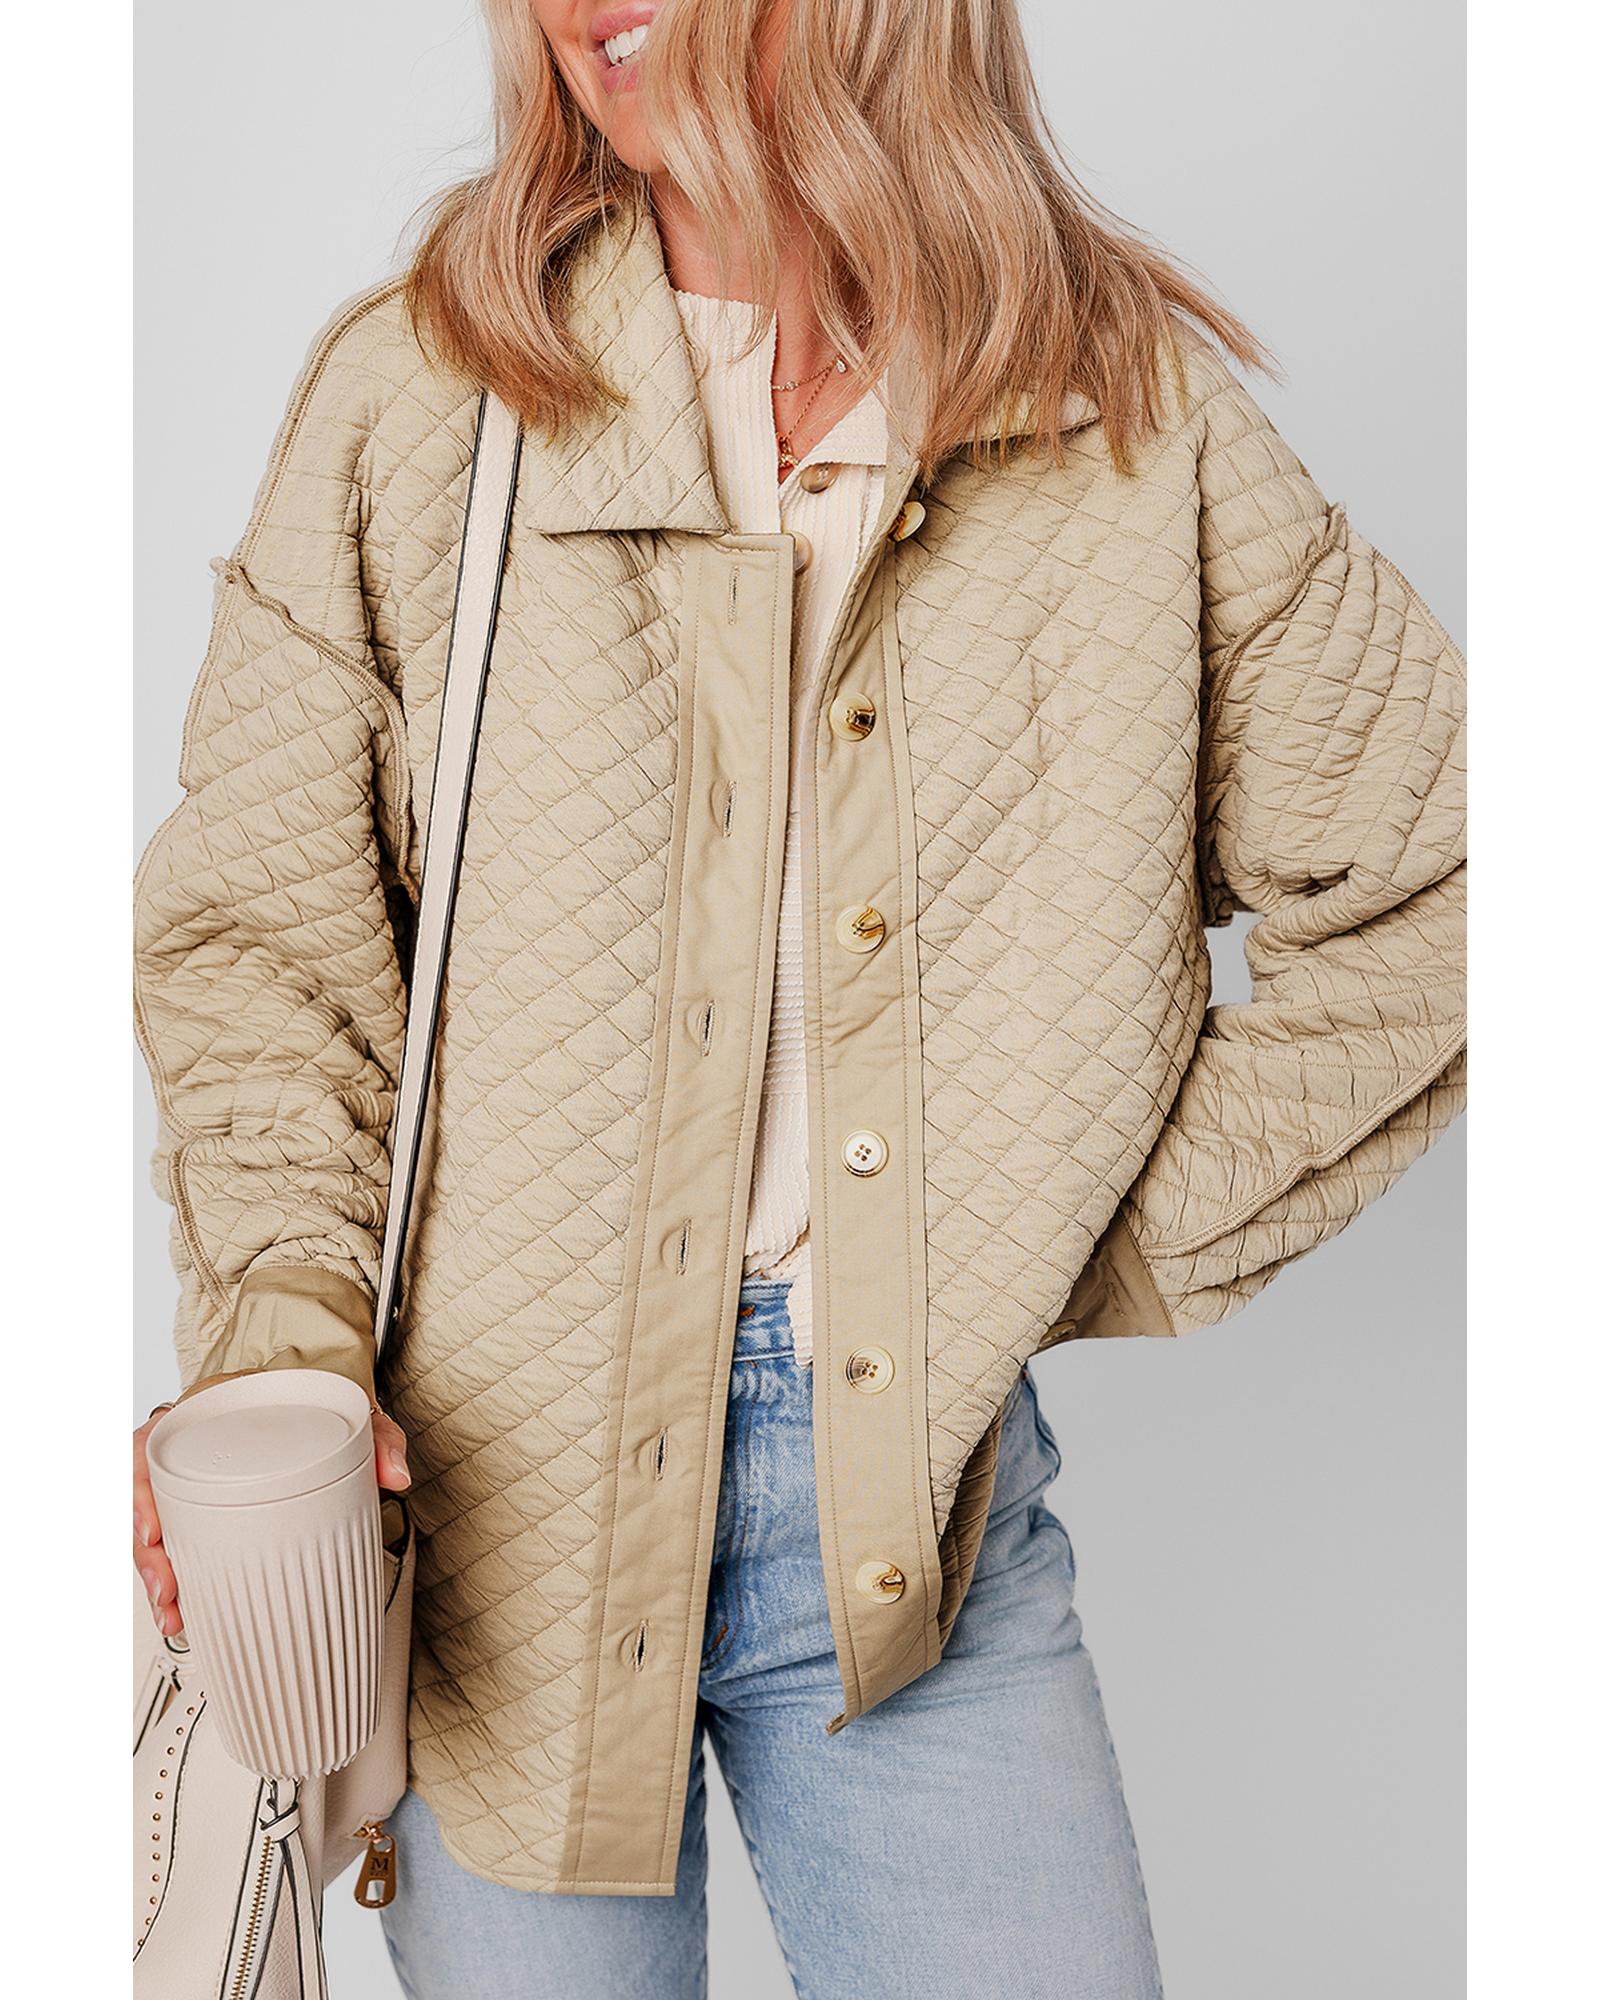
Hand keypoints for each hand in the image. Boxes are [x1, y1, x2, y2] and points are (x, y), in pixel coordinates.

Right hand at [132, 1379, 411, 1637]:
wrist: (316, 1395)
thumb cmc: (314, 1400)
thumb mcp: (350, 1410)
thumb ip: (378, 1436)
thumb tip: (396, 1474)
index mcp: (207, 1409)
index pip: (150, 1443)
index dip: (139, 1489)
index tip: (150, 1530)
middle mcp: (188, 1443)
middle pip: (144, 1499)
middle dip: (148, 1553)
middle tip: (167, 1589)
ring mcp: (189, 1477)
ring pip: (153, 1527)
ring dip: (157, 1574)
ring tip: (174, 1612)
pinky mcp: (201, 1505)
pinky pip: (174, 1539)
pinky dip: (176, 1573)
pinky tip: (184, 1606)